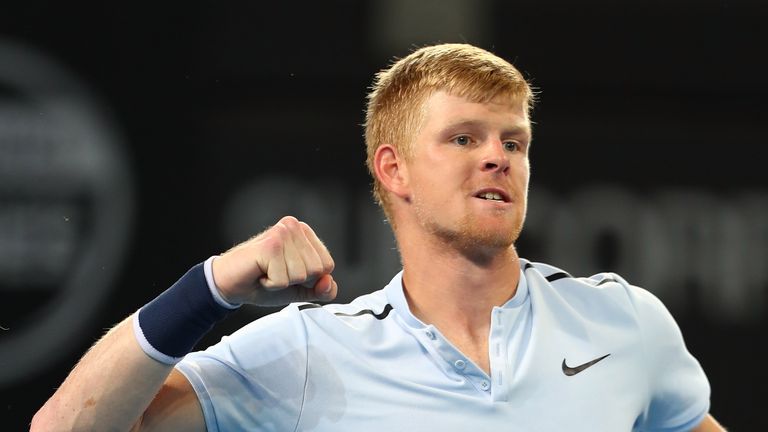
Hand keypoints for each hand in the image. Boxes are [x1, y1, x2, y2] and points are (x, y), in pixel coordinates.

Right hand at [211, 216, 336, 305]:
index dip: (309, 279)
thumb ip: (320, 288)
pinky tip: (260, 273)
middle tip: (276, 272)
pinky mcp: (270, 246)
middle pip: (317, 270)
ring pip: (302, 275)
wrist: (230, 283)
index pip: (327, 265)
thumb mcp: (299, 289)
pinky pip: (284, 280)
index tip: (288, 272)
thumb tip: (329, 283)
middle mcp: (294, 227)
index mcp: (304, 233)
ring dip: (282, 282)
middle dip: (296, 281)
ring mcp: (282, 234)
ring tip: (267, 272)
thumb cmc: (261, 280)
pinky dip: (271, 284)